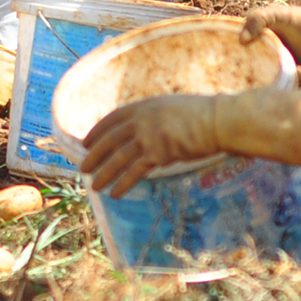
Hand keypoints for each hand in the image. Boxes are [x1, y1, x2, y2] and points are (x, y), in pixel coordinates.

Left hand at [82, 95, 232, 195]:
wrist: (218, 121)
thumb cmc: (200, 114)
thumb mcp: (170, 108)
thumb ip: (153, 117)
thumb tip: (142, 130)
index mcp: (143, 107)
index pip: (112, 119)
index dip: (97, 132)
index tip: (85, 142)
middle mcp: (141, 120)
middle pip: (110, 140)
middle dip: (94, 155)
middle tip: (83, 168)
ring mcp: (148, 136)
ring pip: (118, 158)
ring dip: (104, 173)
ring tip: (94, 186)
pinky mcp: (159, 153)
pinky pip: (135, 172)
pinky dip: (123, 183)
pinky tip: (115, 193)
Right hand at [237, 0, 300, 80]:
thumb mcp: (280, 14)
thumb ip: (258, 18)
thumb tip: (242, 40)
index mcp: (260, 38)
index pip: (239, 48)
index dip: (230, 53)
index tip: (225, 58)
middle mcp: (267, 54)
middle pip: (248, 67)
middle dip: (246, 72)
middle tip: (248, 74)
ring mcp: (280, 68)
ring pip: (264, 80)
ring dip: (269, 80)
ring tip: (280, 71)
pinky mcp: (293, 80)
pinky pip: (284, 88)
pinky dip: (289, 84)